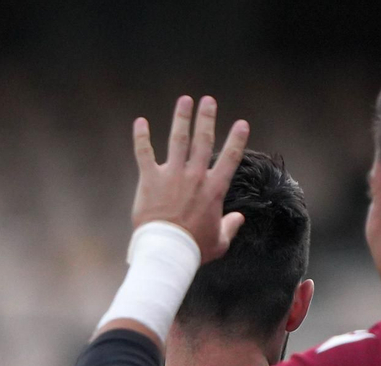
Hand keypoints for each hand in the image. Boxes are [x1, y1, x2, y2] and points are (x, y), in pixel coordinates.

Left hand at [131, 95, 249, 262]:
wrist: (167, 251)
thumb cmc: (194, 248)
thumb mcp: (220, 241)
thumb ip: (230, 227)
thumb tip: (239, 219)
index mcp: (214, 189)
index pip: (230, 158)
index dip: (237, 139)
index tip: (241, 123)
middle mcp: (195, 177)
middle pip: (203, 140)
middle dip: (206, 118)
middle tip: (208, 100)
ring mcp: (172, 176)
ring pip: (178, 140)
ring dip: (181, 118)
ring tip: (184, 100)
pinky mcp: (150, 180)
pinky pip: (144, 153)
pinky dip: (141, 137)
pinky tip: (139, 121)